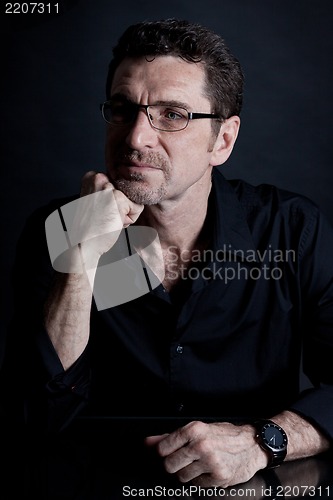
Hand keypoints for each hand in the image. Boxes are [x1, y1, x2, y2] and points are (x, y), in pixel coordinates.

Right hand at [68, 171, 143, 266]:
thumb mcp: (98, 200)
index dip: (115, 202)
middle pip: (128, 190)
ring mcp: (108, 187)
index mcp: (92, 176)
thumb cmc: (92, 227)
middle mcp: (98, 177)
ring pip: (134, 199)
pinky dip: (129, 220)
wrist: (84, 244)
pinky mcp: (118, 198)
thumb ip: (110, 191)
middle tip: (105, 216)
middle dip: (122, 206)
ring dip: (126, 213)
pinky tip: (114, 222)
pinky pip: (138, 208)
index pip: (120, 185)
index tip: (101, 210)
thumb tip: (132, 189)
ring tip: (109, 219)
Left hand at [145, 421, 265, 487]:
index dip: (164, 451)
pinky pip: (197, 485)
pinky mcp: (218, 477)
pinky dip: (200, 480)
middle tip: (185, 458)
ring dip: (187, 473)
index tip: (168, 451)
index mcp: (194, 429)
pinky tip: (208, 470)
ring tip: (199, 463)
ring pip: (182, 477)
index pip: (163, 447)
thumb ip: (171, 436)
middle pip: (169, 465)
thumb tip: (149, 442)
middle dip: (174, 464)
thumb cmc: (225, 435)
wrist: (252, 444)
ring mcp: (210, 462)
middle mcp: (201, 445)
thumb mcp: (198, 429)